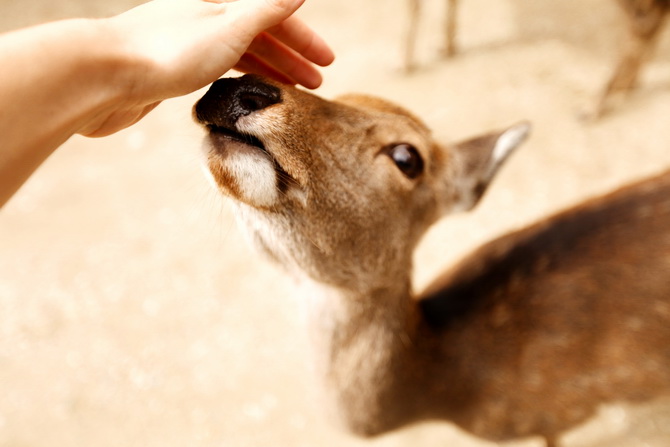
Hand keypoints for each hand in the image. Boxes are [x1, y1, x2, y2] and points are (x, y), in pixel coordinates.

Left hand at [82, 0, 333, 135]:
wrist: (104, 77)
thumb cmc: (167, 51)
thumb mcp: (231, 26)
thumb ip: (267, 7)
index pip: (273, 15)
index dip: (304, 38)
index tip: (327, 62)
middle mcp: (204, 15)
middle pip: (258, 32)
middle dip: (291, 56)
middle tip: (315, 83)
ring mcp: (187, 40)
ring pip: (239, 52)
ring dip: (268, 70)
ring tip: (291, 94)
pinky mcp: (172, 66)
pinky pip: (218, 68)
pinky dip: (240, 78)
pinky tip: (248, 93)